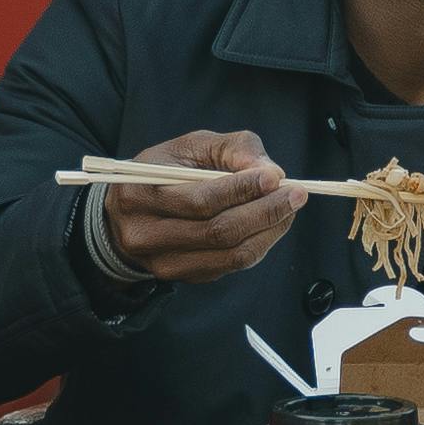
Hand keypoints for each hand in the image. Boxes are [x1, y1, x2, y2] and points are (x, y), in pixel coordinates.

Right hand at [96, 127, 301, 284]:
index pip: (200, 199)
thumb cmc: (165, 172)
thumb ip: (231, 149)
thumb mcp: (190, 146)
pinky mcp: (184, 278)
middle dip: (264, 212)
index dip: (242, 189)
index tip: (275, 178)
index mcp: (140, 193)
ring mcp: (164, 263)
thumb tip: (270, 172)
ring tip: (289, 208)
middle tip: (296, 194)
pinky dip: (258, 245)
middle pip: (218, 231)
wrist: (128, 215)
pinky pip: (230, 266)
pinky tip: (271, 225)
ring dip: (268, 231)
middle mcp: (146, 235)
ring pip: (229, 255)